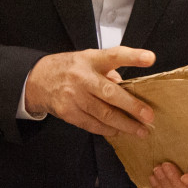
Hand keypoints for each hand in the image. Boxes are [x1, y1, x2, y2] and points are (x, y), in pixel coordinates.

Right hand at [25, 47, 156, 136]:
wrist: (38, 80)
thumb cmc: (69, 68)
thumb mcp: (88, 60)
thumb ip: (109, 71)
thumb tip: (128, 88)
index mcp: (91, 59)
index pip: (114, 55)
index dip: (133, 57)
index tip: (150, 58)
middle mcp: (82, 77)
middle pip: (110, 93)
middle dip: (132, 106)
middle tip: (149, 116)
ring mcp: (74, 96)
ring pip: (103, 114)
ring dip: (124, 125)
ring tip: (140, 131)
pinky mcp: (68, 112)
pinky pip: (92, 124)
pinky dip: (108, 130)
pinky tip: (118, 132)